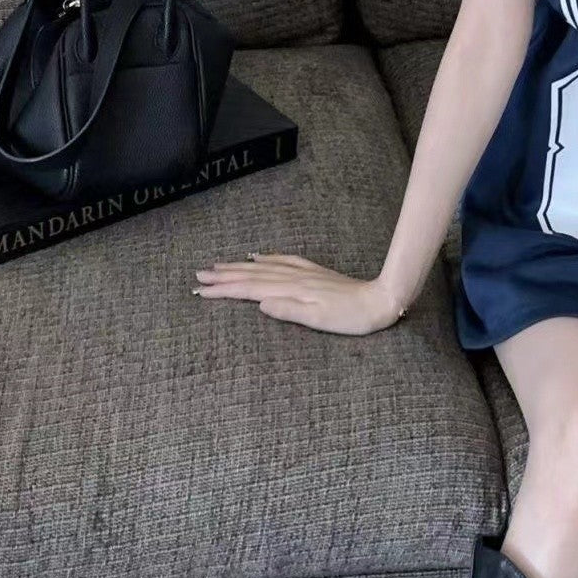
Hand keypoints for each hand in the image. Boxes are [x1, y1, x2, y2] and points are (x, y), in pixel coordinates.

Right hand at [192, 252, 406, 334]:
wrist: (379, 300)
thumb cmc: (351, 317)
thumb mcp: (320, 321)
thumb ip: (290, 311)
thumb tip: (261, 303)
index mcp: (292, 292)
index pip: (250, 290)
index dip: (224, 290)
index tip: (200, 291)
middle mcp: (295, 279)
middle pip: (252, 276)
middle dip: (224, 276)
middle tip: (198, 277)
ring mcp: (304, 274)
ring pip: (264, 267)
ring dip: (239, 267)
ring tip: (218, 266)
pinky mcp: (314, 273)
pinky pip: (283, 261)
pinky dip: (266, 259)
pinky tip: (257, 257)